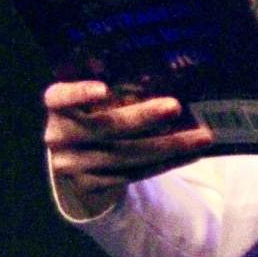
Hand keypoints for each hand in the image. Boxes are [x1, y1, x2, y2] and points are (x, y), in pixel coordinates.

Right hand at [43, 81, 214, 208]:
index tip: (103, 89)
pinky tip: (190, 153)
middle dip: (142, 118)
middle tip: (175, 107)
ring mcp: (72, 165)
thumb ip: (117, 89)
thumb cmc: (93, 115)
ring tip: (200, 136)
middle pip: (104, 127)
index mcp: (57, 106)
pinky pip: (133, 174)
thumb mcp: (93, 100)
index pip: (59, 97)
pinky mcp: (90, 186)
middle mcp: (59, 136)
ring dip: (168, 146)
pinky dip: (166, 163)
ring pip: (125, 156)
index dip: (79, 93)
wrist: (76, 159)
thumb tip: (170, 70)